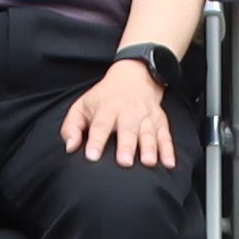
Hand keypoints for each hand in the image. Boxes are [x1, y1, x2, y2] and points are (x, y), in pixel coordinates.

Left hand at [61, 51, 175, 169]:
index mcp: (107, 108)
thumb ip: (71, 127)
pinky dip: (168, 150)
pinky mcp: (160, 121)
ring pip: (149, 133)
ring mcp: (146, 116)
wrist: (134, 75)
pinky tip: (169, 163)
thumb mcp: (82, 106)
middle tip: (124, 162)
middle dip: (127, 146)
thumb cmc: (104, 98)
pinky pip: (166, 136)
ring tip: (148, 163)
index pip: (100, 125)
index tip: (91, 156)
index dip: (96, 141)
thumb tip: (70, 147)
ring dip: (149, 148)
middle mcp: (128, 112)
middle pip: (128, 129)